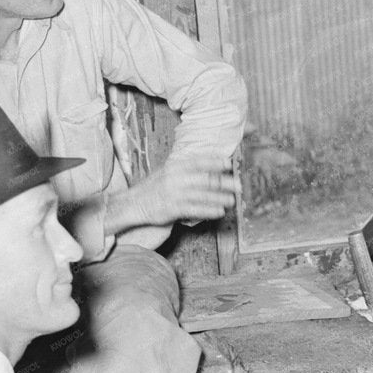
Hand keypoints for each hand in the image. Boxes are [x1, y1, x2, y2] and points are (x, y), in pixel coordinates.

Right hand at [112, 152, 240, 229]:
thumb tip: (212, 168)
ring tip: (232, 200)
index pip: (199, 161)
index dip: (216, 162)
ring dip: (220, 198)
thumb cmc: (156, 187)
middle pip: (206, 179)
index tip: (230, 164)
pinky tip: (220, 211)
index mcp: (175, 166)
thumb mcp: (168, 172)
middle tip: (239, 185)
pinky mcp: (172, 209)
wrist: (133, 203)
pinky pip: (195, 209)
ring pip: (203, 195)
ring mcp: (174, 193)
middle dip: (225, 182)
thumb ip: (187, 169)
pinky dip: (209, 210)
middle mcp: (175, 177)